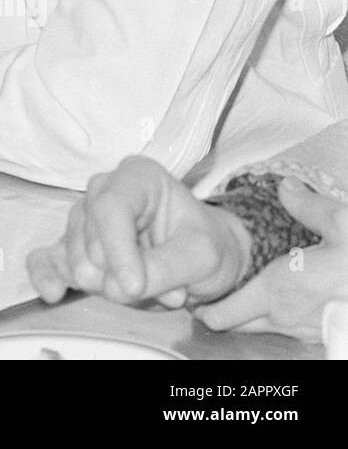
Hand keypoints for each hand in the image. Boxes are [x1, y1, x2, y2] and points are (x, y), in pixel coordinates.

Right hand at [26, 155, 251, 307]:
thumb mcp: (202, 256)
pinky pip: (45, 259)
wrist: (202, 262)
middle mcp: (102, 190)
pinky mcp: (71, 247)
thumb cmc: (205, 247)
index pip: (111, 207)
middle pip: (92, 239)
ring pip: (76, 258)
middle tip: (166, 289)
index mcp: (136, 177)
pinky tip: (53, 293)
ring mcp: (82, 218)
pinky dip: (47, 276)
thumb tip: (120, 287)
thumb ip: (164, 267)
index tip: (136, 287)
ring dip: (112, 287)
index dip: (118, 249)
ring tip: (150, 288)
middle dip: (124, 275)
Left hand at [195, 179, 347, 341]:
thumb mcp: (341, 222)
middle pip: (241, 326)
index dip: (205, 306)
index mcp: (279, 292)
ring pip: (268, 330)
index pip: (225, 314)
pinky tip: (287, 301)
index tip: (192, 293)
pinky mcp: (333, 337)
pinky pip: (294, 332)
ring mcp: (312, 333)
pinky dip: (281, 318)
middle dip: (222, 312)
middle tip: (208, 291)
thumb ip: (307, 207)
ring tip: (242, 293)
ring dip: (252, 315)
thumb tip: (287, 188)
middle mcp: (290, 319)